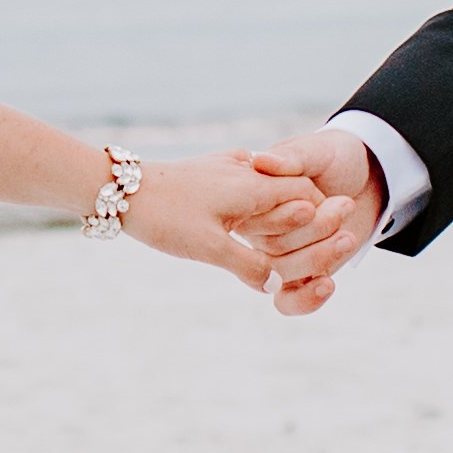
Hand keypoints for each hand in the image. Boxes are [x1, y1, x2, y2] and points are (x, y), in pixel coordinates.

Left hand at [116, 149, 317, 289]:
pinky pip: (246, 182)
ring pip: (268, 186)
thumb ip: (248, 265)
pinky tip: (250, 215)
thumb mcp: (208, 248)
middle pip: (292, 190)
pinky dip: (257, 200)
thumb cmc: (164, 217)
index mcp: (253, 186)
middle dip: (307, 215)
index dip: (323, 219)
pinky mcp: (208, 171)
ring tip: (291, 232)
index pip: (306, 197)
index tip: (332, 241)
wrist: (119, 189)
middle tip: (320, 241)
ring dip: (281, 209)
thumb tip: (278, 285)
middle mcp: (244, 171)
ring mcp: (225, 168)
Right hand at [240, 130, 386, 313]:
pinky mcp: (300, 275)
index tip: (315, 200)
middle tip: (345, 204)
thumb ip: (292, 157)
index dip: (283, 217)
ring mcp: (278, 256)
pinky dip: (306, 299)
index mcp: (252, 199)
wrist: (366, 177)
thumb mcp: (317, 151)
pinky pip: (288, 301)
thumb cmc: (335, 158)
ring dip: (317, 259)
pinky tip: (327, 285)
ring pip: (281, 274)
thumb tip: (262, 161)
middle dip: (314, 231)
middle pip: (271, 249)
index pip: (255, 220)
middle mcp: (260, 231)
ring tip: (347, 238)